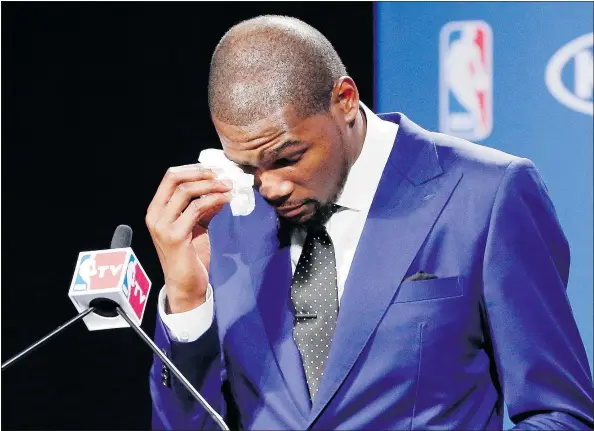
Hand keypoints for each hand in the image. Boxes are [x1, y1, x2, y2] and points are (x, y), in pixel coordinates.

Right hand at [145, 163, 231, 312]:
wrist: (186, 285)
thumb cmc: (190, 256)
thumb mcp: (197, 225)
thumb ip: (204, 207)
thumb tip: (222, 188)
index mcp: (156, 210)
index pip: (170, 177)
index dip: (193, 169)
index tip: (214, 169)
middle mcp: (155, 215)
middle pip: (175, 179)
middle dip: (202, 173)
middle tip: (223, 175)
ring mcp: (163, 225)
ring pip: (187, 191)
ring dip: (212, 185)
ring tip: (229, 186)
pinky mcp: (176, 235)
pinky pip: (197, 208)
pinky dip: (215, 199)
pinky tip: (227, 200)